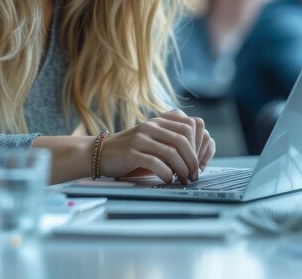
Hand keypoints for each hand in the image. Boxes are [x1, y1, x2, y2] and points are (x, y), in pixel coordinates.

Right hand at [99, 110, 215, 183]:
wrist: (102, 153)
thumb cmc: (133, 151)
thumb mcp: (153, 139)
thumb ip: (172, 139)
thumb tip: (200, 154)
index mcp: (159, 120)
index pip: (190, 125)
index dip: (199, 145)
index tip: (199, 162)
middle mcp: (151, 125)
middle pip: (183, 139)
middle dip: (192, 160)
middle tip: (194, 175)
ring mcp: (140, 138)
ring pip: (172, 152)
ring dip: (182, 170)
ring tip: (183, 180)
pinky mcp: (131, 152)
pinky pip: (156, 163)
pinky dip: (166, 174)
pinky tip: (167, 180)